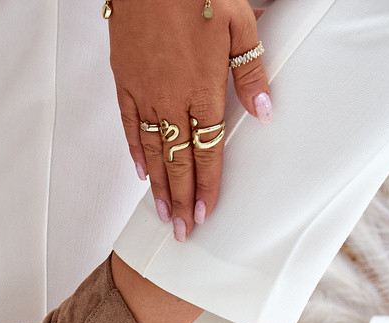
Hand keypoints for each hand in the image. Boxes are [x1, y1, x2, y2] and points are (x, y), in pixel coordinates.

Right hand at [107, 0, 270, 240]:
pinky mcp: (124, 80)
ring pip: (151, 151)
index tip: (206, 214)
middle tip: (181, 232)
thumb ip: (250, 71)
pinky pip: (129, 124)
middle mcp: (170, 99)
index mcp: (202, 89)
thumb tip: (264, 112)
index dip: (207, 186)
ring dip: (158, 186)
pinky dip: (135, 151)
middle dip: (181, 200)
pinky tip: (142, 172)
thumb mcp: (239, 24)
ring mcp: (144, 92)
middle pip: (178, 161)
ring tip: (162, 214)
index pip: (207, 151)